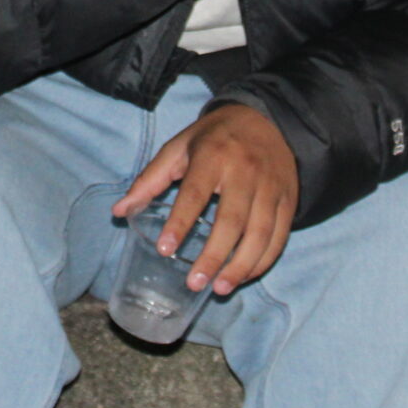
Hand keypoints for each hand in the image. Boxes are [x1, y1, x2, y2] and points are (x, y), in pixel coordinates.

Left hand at [113, 103, 299, 293]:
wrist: (266, 119)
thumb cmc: (215, 138)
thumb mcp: (178, 147)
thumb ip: (150, 180)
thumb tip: (118, 212)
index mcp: (213, 155)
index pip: (194, 193)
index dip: (179, 222)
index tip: (164, 249)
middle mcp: (246, 171)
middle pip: (232, 220)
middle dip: (213, 256)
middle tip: (194, 283)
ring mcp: (271, 186)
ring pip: (260, 233)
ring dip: (241, 266)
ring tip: (219, 288)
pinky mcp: (288, 199)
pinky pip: (279, 236)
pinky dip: (262, 260)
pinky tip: (244, 275)